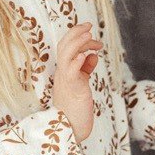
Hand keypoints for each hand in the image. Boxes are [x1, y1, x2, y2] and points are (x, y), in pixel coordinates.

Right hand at [50, 20, 101, 141]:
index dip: (75, 35)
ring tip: (90, 35)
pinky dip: (78, 60)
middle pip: (64, 46)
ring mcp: (66, 80)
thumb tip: (93, 55)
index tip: (89, 30)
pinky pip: (72, 71)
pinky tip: (87, 55)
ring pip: (66, 55)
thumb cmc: (75, 109)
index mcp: (63, 71)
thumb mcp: (81, 84)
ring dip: (78, 42)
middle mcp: (62, 73)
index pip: (66, 47)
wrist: (69, 129)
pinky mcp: (73, 89)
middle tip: (90, 25)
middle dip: (76, 33)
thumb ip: (86, 69)